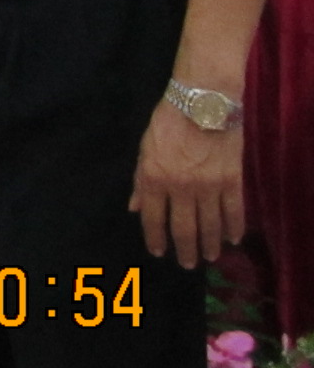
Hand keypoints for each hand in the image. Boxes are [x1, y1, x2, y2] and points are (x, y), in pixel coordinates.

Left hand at [130, 98, 245, 267]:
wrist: (203, 103)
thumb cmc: (168, 122)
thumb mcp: (145, 148)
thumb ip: (140, 180)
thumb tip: (134, 207)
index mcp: (154, 179)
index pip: (153, 218)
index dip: (155, 237)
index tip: (157, 251)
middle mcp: (180, 188)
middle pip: (183, 228)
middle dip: (185, 249)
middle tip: (188, 264)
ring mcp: (208, 187)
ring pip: (210, 225)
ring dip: (209, 244)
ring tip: (209, 257)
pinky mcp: (232, 182)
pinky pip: (234, 212)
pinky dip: (234, 227)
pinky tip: (232, 239)